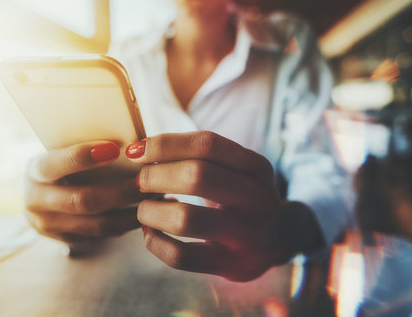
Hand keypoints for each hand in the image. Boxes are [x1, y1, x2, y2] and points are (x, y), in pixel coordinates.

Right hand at [24, 141, 144, 244]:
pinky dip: (127, 224)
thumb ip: (88, 150)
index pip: (56, 164)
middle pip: (83, 200)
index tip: (114, 149)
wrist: (42, 194)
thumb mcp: (63, 152)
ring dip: (131, 213)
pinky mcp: (66, 240)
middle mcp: (37, 201)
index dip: (83, 157)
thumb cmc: (64, 165)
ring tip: (156, 199)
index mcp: (36, 171)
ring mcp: (49, 225)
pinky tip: (146, 214)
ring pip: (97, 224)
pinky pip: (103, 234)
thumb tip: (132, 144)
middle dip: (121, 192)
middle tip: (148, 181)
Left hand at [127, 131, 323, 280]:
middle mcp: (258, 199)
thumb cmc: (239, 197)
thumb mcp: (234, 170)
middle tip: (140, 182)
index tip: (136, 151)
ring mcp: (248, 236)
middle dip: (156, 176)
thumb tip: (139, 149)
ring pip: (186, 219)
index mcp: (257, 168)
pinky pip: (182, 257)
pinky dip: (155, 243)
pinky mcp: (231, 266)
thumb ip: (198, 156)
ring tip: (143, 209)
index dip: (166, 144)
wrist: (275, 242)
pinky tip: (150, 234)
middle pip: (197, 176)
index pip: (207, 145)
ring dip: (152, 211)